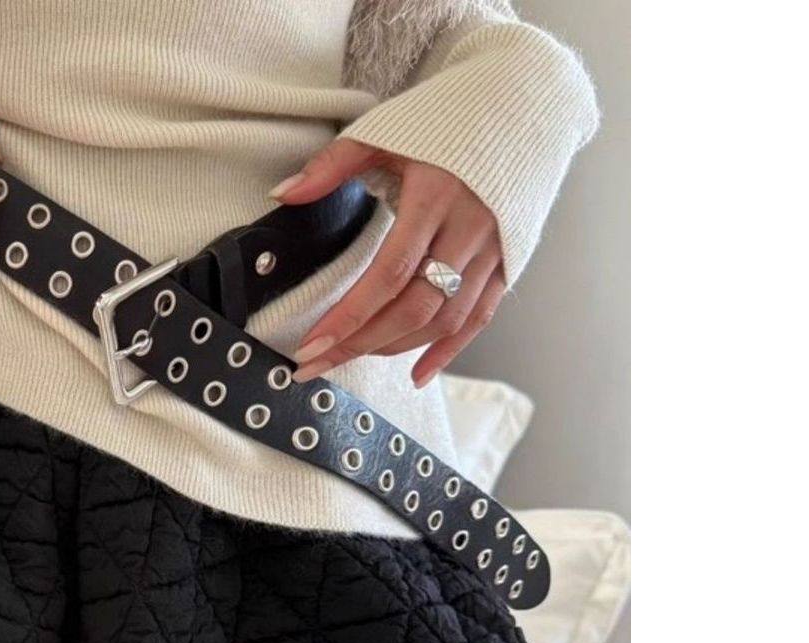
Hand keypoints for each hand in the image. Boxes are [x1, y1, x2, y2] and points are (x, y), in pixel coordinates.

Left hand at [271, 139, 505, 386]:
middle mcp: (469, 228)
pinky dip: (448, 350)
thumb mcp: (386, 129)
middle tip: (315, 364)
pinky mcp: (509, 261)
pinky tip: (417, 374)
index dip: (349, 317)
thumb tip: (282, 194)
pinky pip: (479, 318)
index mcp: (436, 195)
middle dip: (360, 343)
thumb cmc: (449, 117)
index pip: (388, 274)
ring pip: (444, 319)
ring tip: (352, 355)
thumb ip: (333, 164)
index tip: (310, 346)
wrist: (527, 103)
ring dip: (396, 347)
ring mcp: (494, 249)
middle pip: (414, 307)